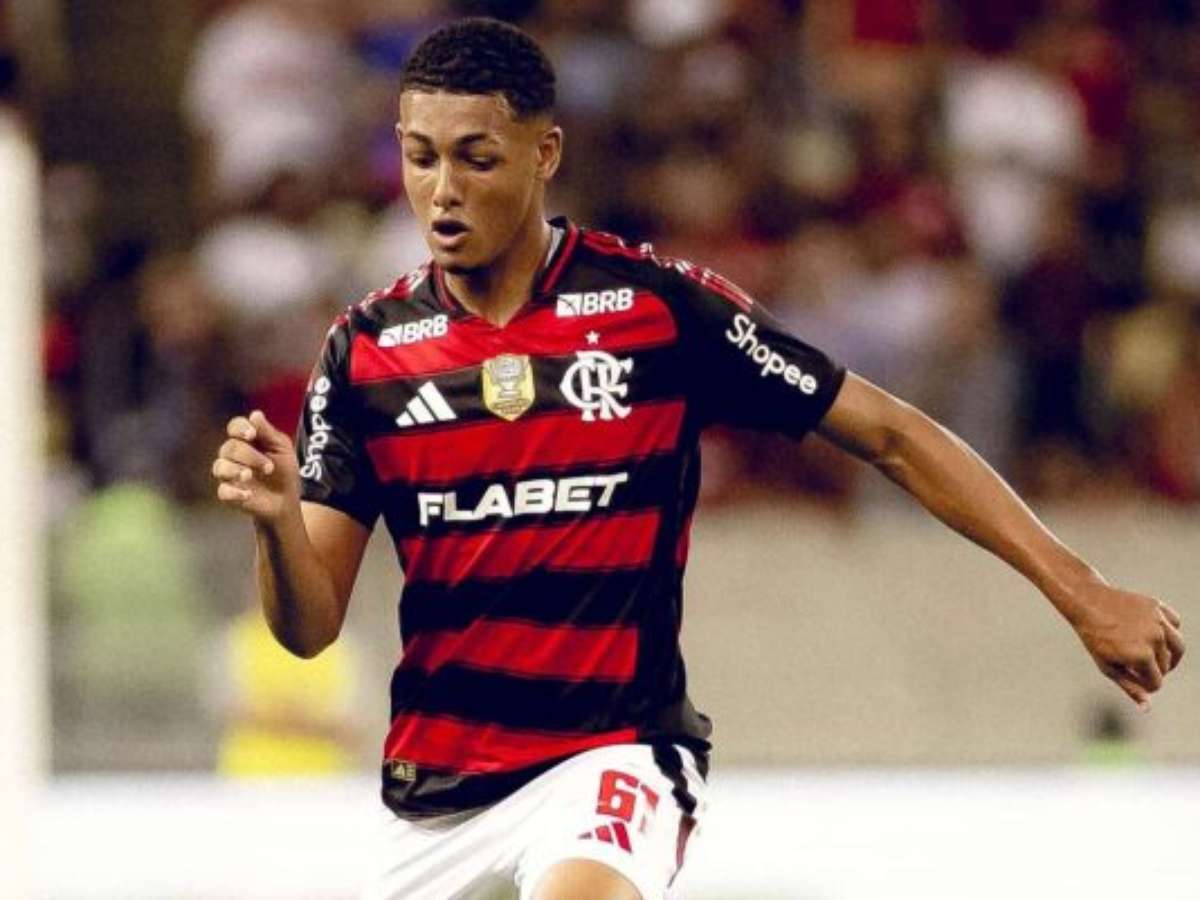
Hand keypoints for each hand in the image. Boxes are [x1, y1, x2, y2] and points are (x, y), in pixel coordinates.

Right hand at [211, 410, 299, 522]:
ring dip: (235, 470)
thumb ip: (268, 432)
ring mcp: (229, 475)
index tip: (251, 434)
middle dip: (249, 456)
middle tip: (269, 468)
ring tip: (250, 476)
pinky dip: (234, 492)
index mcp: (247, 440)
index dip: (239, 428)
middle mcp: (234, 455)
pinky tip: (248, 494)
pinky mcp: (229, 493)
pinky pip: (222, 491)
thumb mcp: (282, 449)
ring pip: (219, 467)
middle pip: (229, 447)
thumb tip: (255, 414)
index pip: (234, 427)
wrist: (286, 499)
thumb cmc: (284, 470)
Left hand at [1069, 581, 1184, 709]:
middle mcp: (1155, 638)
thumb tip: (1147, 708)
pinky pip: (1175, 624)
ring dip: (1169, 656)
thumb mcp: (1107, 666)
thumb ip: (1129, 687)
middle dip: (1154, 670)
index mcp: (1142, 656)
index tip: (1133, 678)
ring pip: (1178, 647)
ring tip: (1155, 657)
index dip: (1145, 685)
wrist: (1086, 602)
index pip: (1156, 682)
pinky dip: (1169, 632)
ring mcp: (1158, 621)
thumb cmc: (1094, 637)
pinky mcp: (1158, 607)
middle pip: (1166, 666)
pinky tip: (1156, 635)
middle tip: (1135, 664)